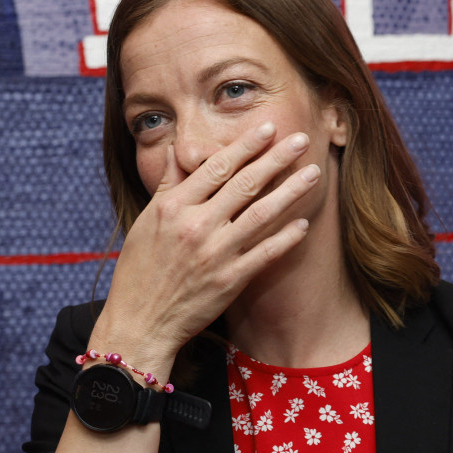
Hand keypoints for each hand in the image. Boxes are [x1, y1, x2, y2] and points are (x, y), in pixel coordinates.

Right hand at [89, 122, 320, 374]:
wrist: (140, 322)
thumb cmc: (139, 271)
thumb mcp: (145, 222)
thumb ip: (168, 186)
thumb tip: (181, 151)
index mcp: (173, 208)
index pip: (216, 168)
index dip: (245, 146)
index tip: (268, 129)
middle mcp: (196, 227)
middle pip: (244, 184)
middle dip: (276, 159)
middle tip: (301, 140)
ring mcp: (215, 254)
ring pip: (261, 215)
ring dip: (290, 192)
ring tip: (312, 174)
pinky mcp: (229, 281)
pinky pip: (265, 254)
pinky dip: (286, 238)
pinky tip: (304, 223)